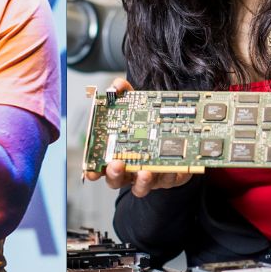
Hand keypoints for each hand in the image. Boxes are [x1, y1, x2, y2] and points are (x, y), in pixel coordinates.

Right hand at [83, 78, 193, 196]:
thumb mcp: (137, 105)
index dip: (94, 171)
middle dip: (115, 175)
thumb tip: (116, 85)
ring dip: (142, 181)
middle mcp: (130, 168)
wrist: (179, 133)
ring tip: (145, 172)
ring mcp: (149, 175)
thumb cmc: (150, 123)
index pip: (100, 166)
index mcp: (116, 153)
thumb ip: (125, 94)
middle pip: (117, 180)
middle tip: (116, 165)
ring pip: (141, 186)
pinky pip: (169, 181)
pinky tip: (171, 167)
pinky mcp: (171, 177)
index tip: (91, 172)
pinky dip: (169, 175)